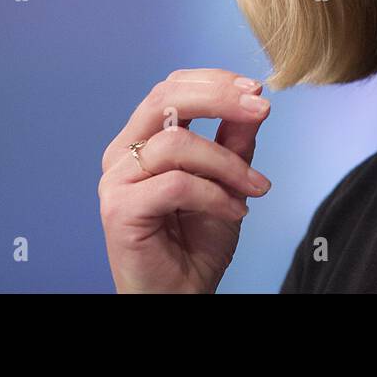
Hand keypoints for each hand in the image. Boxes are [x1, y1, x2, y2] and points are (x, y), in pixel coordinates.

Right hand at [99, 68, 272, 292]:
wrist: (183, 294)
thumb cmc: (197, 242)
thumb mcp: (228, 181)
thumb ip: (234, 141)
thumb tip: (254, 102)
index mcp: (143, 139)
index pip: (172, 87)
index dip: (214, 81)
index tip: (257, 90)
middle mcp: (123, 153)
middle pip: (164, 98)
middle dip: (219, 97)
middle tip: (260, 109)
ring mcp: (117, 180)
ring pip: (177, 143)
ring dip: (228, 163)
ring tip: (254, 188)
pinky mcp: (119, 209)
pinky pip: (176, 184)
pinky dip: (215, 195)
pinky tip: (235, 212)